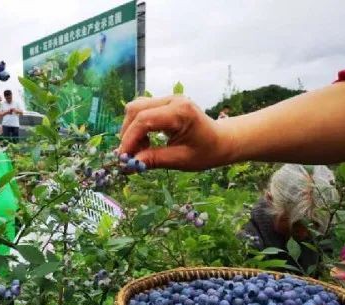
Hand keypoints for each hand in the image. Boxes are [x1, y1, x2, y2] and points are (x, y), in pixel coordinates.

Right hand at [118, 96, 233, 170]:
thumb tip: (129, 166)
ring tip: (140, 149)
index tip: (123, 158)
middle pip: (135, 110)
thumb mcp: (180, 160)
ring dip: (130, 130)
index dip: (129, 139)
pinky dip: (136, 126)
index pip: (144, 120)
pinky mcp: (164, 102)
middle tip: (130, 156)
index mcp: (180, 112)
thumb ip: (154, 160)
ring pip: (135, 108)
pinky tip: (145, 141)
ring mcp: (168, 98)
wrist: (221, 141)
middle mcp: (172, 100)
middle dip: (127, 134)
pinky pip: (141, 110)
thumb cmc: (205, 152)